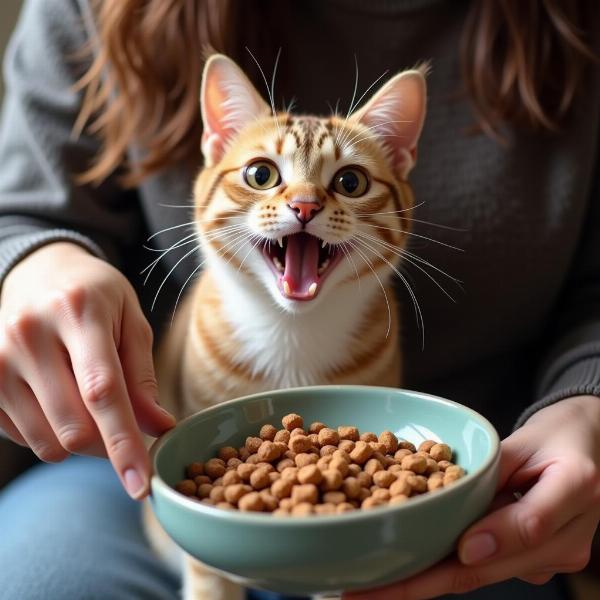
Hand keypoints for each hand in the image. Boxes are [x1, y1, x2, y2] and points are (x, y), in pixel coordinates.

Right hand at [0, 242, 174, 498]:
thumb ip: (143, 376)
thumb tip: (159, 428)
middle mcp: (30, 333)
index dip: (124, 444)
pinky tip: (56, 397)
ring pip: (47, 441)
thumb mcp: (131, 322)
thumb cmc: (96, 298)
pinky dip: (49, 432)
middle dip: (107, 444)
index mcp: (78, 311)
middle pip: (74, 426)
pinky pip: (21, 436)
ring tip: (86, 403)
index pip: (103, 391)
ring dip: (78, 441)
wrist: (39, 273)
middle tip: (122, 427)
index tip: (141, 486)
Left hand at [344, 394, 599, 598]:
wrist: (590, 447)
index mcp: (575, 487)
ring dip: (431, 582)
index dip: (493, 537)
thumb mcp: (527, 439)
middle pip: (499, 566)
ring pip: (490, 574)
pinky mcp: (540, 562)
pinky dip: (450, 569)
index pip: (531, 522)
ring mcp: (558, 555)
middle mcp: (571, 534)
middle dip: (431, 582)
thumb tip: (462, 520)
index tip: (459, 550)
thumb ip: (496, 470)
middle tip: (376, 588)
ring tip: (377, 584)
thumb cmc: (556, 435)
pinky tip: (409, 573)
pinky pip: (493, 568)